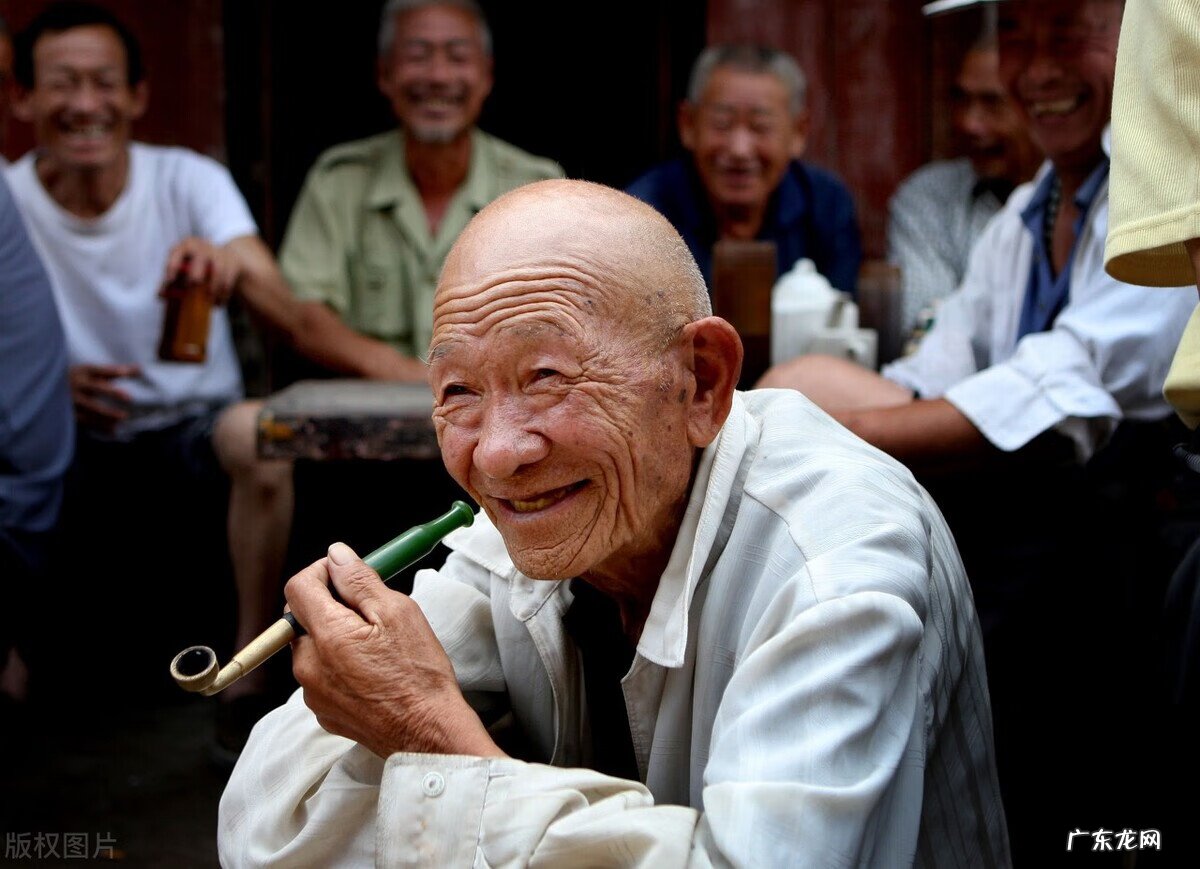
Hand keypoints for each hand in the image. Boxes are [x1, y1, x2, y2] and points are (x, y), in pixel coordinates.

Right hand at [69, 363, 139, 432]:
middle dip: (111, 393)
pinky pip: (84, 421)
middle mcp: (76, 385)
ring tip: (122, 420)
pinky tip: (112, 432)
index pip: (100, 370)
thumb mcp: (91, 372)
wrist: (45, 388)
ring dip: (105, 414)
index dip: (114, 371)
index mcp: (83, 372)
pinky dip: (98, 427)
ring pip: (89, 407)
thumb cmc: (76, 378)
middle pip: (95, 388)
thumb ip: (115, 371)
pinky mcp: (67, 414)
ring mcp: (70, 400)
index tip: (127, 373)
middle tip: (130, 398)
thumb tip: (140, 369)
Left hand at [163, 238, 239, 304]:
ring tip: (210, 302)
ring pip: (218, 270)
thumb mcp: (183, 267)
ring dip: (213, 288)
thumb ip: (171, 281)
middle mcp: (203, 246)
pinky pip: (229, 278)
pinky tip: (219, 303)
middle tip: (191, 288)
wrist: (224, 257)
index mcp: (186, 246)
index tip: (170, 281)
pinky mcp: (231, 262)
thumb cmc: (195, 265)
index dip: (173, 266)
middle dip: (195, 275)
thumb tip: (160, 296)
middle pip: (200, 259)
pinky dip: (223, 293)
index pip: (177, 253)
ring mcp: (219, 253)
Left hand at [285, 542, 503, 759]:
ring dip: (334, 636)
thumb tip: (336, 555)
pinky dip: (338, 665)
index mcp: (326, 636)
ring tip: (376, 645)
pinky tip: (372, 671)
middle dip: (330, 604)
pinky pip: (321, 675)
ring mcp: (312, 692)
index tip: (346, 575)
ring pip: (312, 647)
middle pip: (301, 617)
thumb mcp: (398, 613)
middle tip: (369, 609)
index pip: (298, 587)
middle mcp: (308, 666)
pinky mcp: (322, 711)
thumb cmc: (419, 674)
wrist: (428, 734)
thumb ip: (359, 581)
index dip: (322, 572)